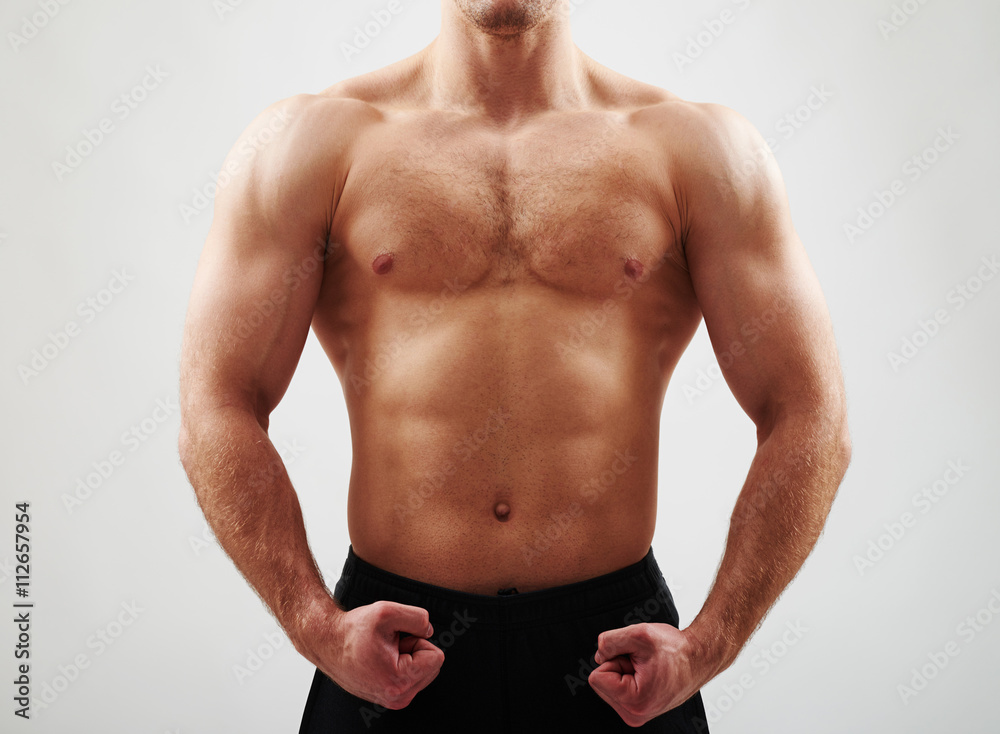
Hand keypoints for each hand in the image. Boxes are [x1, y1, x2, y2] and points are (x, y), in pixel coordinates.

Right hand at [294, 599, 444, 708]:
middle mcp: (398, 697)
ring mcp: (392, 700)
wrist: (327, 642)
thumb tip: (429, 631)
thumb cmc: (353, 630)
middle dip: (414, 650)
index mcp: (399, 681)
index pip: (436, 657)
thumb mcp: (387, 612)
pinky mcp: (388, 698)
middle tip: (389, 645)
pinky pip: (410, 676)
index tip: (397, 639)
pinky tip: (380, 659)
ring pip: (422, 671)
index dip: (418, 640)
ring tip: (383, 652)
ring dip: (407, 657)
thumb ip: (418, 618)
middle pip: (432, 666)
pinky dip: (400, 664)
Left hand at [588, 623, 712, 726]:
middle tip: (643, 663)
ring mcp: (637, 714)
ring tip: (647, 668)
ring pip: (610, 685)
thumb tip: (598, 655)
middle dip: (619, 666)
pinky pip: (619, 688)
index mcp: (634, 702)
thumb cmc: (676, 649)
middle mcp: (634, 714)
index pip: (597, 677)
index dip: (614, 660)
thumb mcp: (639, 634)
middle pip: (602, 683)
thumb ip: (609, 642)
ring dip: (625, 671)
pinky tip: (649, 674)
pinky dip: (630, 677)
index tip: (637, 660)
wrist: (699, 657)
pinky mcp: (639, 710)